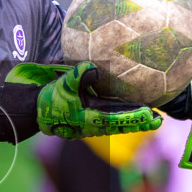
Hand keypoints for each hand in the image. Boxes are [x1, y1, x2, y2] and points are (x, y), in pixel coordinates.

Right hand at [4, 62, 162, 140]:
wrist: (32, 112)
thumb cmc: (47, 101)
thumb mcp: (61, 86)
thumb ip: (77, 76)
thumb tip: (93, 67)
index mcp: (91, 118)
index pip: (119, 118)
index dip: (136, 117)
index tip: (152, 116)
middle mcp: (94, 123)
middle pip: (122, 124)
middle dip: (140, 122)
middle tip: (159, 120)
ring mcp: (91, 123)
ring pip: (117, 123)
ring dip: (133, 120)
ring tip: (150, 117)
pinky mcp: (87, 118)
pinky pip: (109, 118)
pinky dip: (121, 116)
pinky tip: (129, 110)